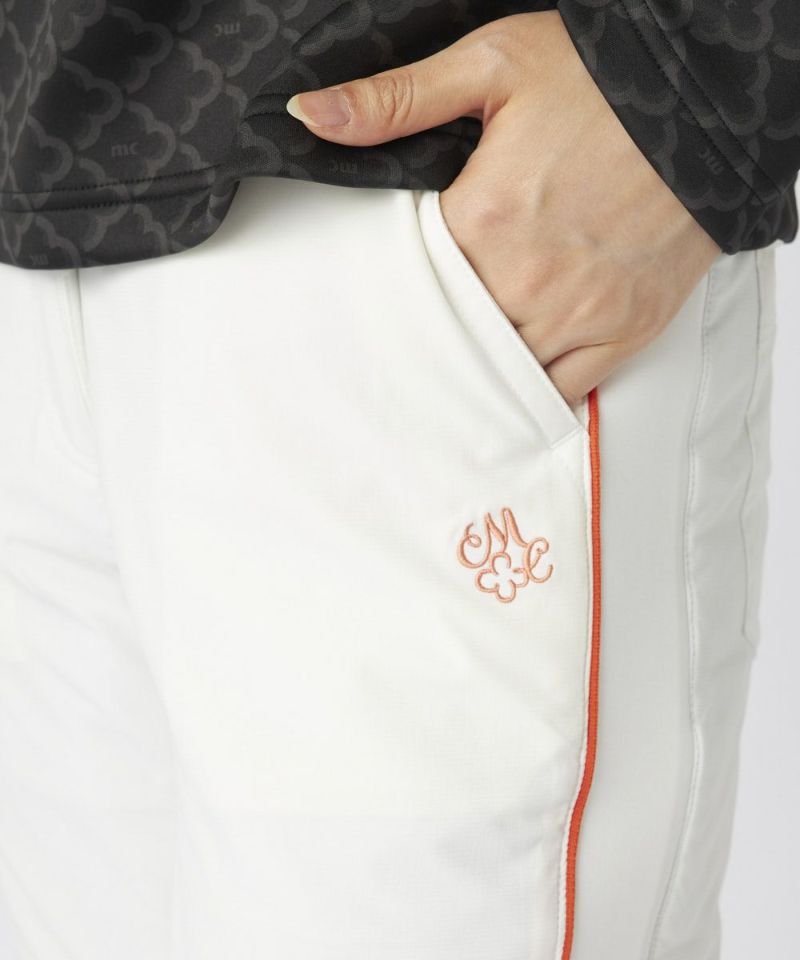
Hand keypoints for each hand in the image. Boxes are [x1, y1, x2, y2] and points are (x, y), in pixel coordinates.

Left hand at [285, 11, 721, 406]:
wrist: (707, 101)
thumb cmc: (605, 82)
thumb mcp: (492, 66)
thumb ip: (395, 101)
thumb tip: (313, 116)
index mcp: (484, 219)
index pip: (410, 287)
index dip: (388, 302)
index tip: (369, 315)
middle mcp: (528, 279)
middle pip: (450, 339)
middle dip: (425, 346)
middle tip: (394, 364)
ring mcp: (579, 312)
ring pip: (500, 374)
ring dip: (471, 377)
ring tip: (441, 386)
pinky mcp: (624, 329)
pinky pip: (563, 390)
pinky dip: (531, 397)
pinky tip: (505, 395)